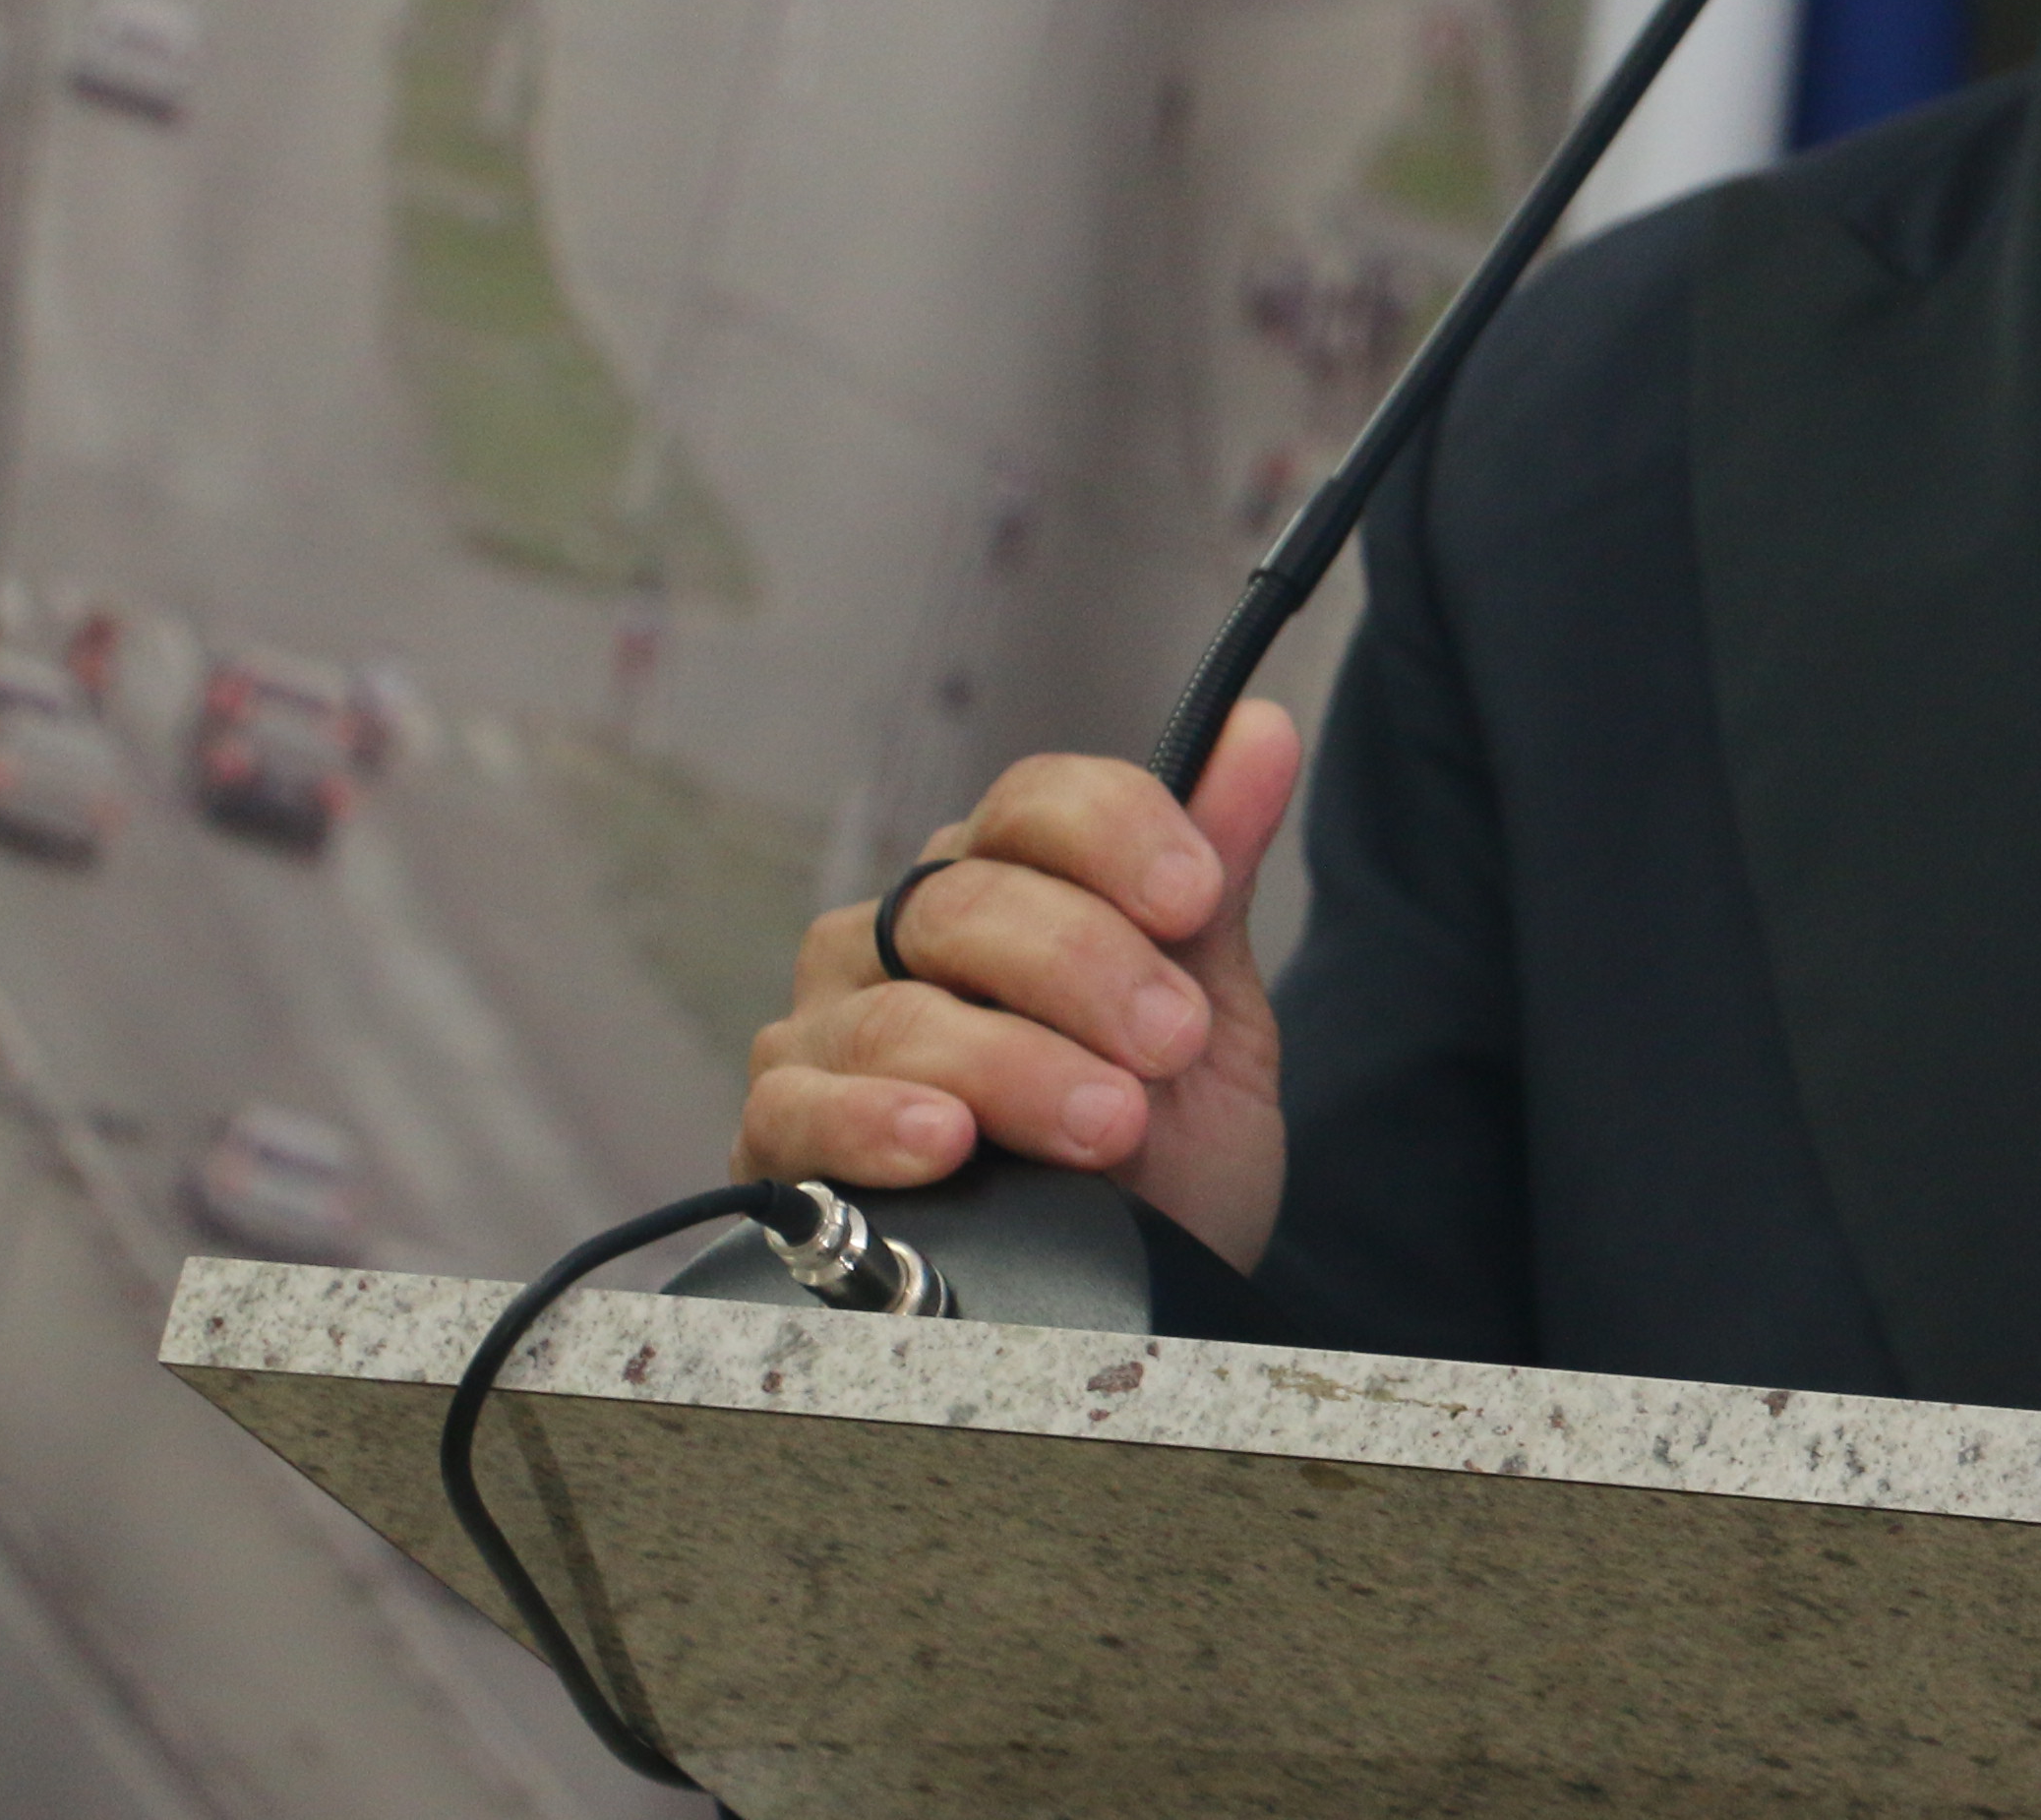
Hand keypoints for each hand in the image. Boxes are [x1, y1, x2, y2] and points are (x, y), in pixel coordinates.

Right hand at [732, 703, 1304, 1272]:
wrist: (1127, 1310)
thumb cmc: (1163, 1159)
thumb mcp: (1214, 1026)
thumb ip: (1217, 880)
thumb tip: (1261, 730)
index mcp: (1012, 882)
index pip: (1037, 804)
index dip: (1118, 833)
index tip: (1194, 898)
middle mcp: (905, 938)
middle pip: (968, 901)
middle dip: (1086, 969)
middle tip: (1173, 1045)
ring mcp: (832, 1031)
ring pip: (898, 1010)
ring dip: (1014, 1065)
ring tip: (1108, 1124)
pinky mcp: (780, 1135)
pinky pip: (803, 1107)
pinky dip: (875, 1122)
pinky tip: (943, 1141)